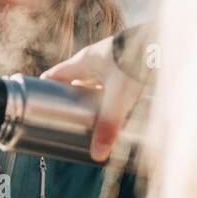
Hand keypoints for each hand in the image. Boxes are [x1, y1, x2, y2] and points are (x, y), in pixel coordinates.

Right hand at [41, 35, 144, 162]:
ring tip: (89, 118)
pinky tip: (116, 107)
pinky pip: (110, 82)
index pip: (54, 75)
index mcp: (83, 62)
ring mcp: (110, 61)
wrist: (159, 43)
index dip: (44, 88)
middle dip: (69, 99)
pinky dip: (109, 95)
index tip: (36, 102)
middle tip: (65, 119)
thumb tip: (98, 154)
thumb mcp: (119, 96)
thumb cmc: (135, 61)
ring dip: (90, 97)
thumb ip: (108, 124)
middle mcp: (94, 60)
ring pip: (93, 82)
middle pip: (73, 81)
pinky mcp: (125, 64)